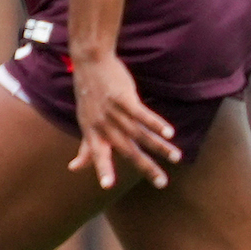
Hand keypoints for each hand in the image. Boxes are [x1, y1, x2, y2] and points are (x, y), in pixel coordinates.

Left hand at [65, 52, 182, 190]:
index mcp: (93, 133)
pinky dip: (156, 123)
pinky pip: (141, 114)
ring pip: (140, 133)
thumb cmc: (89, 96)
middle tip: (162, 183)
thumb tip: (74, 168)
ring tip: (177, 157)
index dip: (102, 169)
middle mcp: (102, 124)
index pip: (98, 155)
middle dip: (146, 167)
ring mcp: (113, 111)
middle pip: (127, 150)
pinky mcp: (123, 97)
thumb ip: (84, 147)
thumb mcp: (84, 123)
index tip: (107, 186)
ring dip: (159, 146)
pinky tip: (169, 133)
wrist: (90, 63)